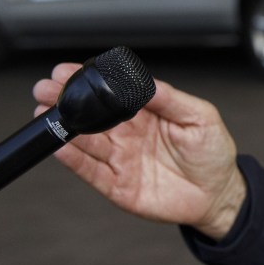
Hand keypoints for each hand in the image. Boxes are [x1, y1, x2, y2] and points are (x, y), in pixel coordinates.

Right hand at [32, 67, 246, 238]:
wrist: (219, 194)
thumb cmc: (212, 153)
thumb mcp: (200, 117)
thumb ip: (170, 99)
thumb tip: (144, 82)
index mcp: (145, 113)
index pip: (111, 92)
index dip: (90, 80)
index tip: (68, 70)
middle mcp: (127, 134)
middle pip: (90, 114)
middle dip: (66, 100)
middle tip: (45, 89)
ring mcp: (120, 159)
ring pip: (86, 141)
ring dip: (64, 127)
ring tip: (45, 113)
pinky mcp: (118, 185)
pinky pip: (92, 171)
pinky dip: (74, 160)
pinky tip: (60, 146)